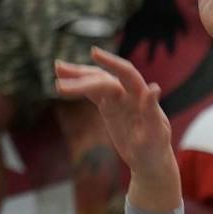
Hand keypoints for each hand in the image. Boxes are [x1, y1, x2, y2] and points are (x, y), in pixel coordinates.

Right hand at [55, 48, 173, 177]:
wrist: (150, 160)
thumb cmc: (155, 149)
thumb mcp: (156, 134)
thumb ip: (152, 111)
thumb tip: (154, 88)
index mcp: (141, 96)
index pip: (126, 73)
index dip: (111, 62)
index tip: (93, 53)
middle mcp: (129, 93)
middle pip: (104, 79)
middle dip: (83, 79)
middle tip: (60, 84)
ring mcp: (118, 98)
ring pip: (96, 82)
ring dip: (77, 76)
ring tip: (57, 69)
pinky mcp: (109, 107)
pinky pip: (92, 93)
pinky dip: (79, 87)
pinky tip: (63, 82)